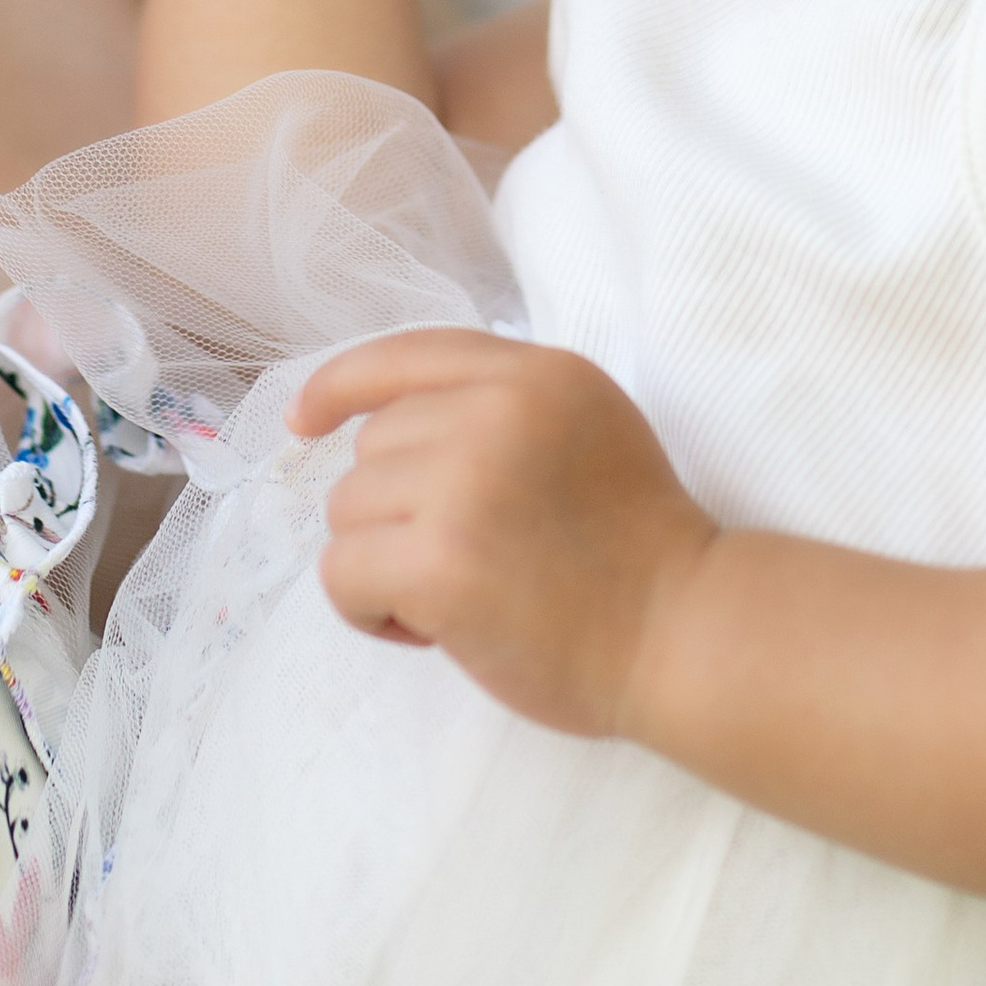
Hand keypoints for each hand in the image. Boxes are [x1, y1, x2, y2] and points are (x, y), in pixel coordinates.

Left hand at [288, 327, 714, 736]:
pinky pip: (343, 573)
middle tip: (468, 560)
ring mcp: (464, 482)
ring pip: (348, 511)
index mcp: (536, 373)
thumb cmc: (638, 550)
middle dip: (397, 511)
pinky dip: (369, 610)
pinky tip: (430, 629)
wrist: (682, 631)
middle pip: (371, 447)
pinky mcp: (440, 559)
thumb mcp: (586, 428)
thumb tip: (384, 428)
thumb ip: (504, 408)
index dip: (341, 385)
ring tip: (458, 597)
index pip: (407, 354)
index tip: (303, 420)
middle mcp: (496, 411)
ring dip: (384, 563)